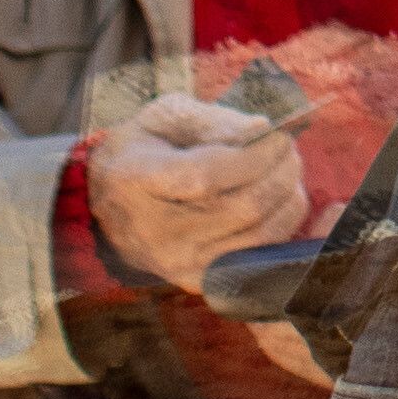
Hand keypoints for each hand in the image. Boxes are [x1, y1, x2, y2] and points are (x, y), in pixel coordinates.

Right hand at [87, 89, 314, 292]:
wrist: (109, 203)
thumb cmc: (143, 148)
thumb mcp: (165, 116)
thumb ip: (212, 119)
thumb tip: (262, 129)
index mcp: (137, 178)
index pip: (206, 176)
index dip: (253, 156)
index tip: (276, 135)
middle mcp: (155, 231)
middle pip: (243, 208)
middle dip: (281, 171)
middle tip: (288, 148)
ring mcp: (177, 263)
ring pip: (259, 236)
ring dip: (288, 198)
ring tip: (287, 171)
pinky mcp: (197, 281)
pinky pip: (258, 259)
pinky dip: (281, 227)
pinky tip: (279, 202)